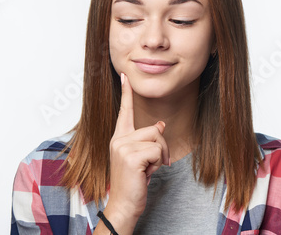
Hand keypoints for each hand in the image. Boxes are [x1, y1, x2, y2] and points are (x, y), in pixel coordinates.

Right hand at [97, 73, 168, 233]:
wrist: (124, 204)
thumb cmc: (132, 182)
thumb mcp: (141, 158)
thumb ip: (147, 140)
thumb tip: (159, 124)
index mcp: (119, 138)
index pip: (124, 111)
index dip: (126, 93)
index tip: (124, 76)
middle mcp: (118, 139)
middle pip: (153, 129)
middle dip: (162, 148)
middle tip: (153, 165)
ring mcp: (122, 147)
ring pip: (157, 139)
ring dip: (160, 157)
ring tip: (148, 170)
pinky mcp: (130, 156)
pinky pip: (157, 151)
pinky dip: (157, 164)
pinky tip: (146, 174)